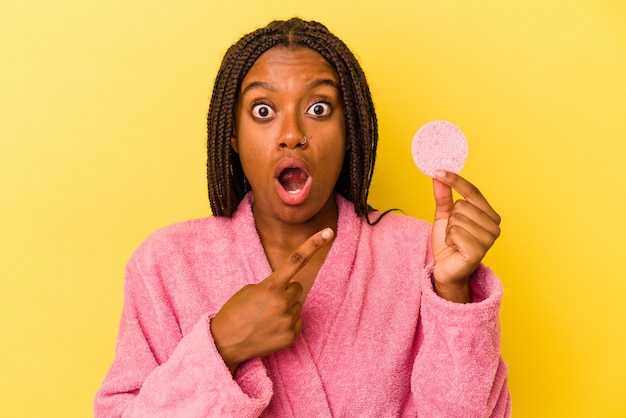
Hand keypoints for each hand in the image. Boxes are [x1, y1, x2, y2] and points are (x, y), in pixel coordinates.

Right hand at [210, 227, 333, 372]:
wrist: (225, 343)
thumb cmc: (235, 312)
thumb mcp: (250, 290)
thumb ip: (273, 286)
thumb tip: (290, 290)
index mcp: (271, 286)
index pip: (296, 260)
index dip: (312, 245)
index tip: (328, 232)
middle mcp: (283, 302)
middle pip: (297, 288)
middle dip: (285, 292)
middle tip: (266, 303)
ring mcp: (288, 321)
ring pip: (297, 305)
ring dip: (285, 308)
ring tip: (265, 318)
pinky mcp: (291, 336)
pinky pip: (297, 322)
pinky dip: (286, 324)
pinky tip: (270, 329)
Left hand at [431, 170, 500, 302]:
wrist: (446, 269)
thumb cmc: (449, 243)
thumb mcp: (444, 215)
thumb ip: (443, 195)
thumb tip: (438, 175)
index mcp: (490, 215)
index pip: (473, 191)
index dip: (455, 180)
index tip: (437, 170)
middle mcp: (494, 226)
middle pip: (462, 205)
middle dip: (450, 219)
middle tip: (453, 233)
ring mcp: (489, 239)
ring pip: (457, 219)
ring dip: (449, 231)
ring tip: (455, 242)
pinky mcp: (478, 251)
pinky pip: (455, 233)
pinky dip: (449, 240)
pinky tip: (455, 248)